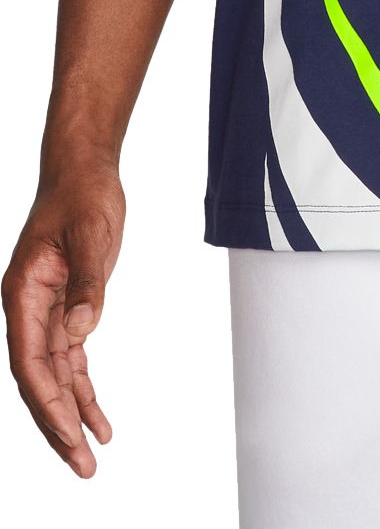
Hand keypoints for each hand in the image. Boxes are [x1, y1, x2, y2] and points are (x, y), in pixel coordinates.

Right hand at [3, 157, 124, 476]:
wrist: (84, 172)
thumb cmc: (83, 197)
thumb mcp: (91, 235)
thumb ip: (86, 284)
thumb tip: (81, 332)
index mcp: (23, 294)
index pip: (30, 361)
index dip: (47, 401)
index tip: (68, 433)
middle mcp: (28, 310)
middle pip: (38, 380)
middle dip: (57, 425)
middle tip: (83, 466)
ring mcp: (46, 312)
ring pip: (54, 377)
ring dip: (71, 415)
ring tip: (91, 456)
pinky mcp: (67, 309)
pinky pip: (71, 361)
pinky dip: (84, 390)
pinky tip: (99, 419)